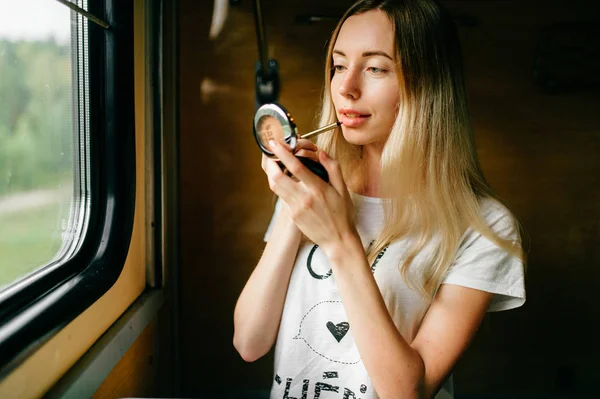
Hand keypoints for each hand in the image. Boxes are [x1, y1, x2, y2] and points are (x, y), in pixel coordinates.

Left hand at [264, 139, 357, 254]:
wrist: (338, 240)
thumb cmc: (343, 214)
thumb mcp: (343, 189)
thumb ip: (333, 168)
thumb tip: (321, 153)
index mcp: (317, 189)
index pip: (296, 167)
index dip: (283, 153)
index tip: (275, 143)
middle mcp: (304, 198)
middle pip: (277, 177)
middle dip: (270, 163)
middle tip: (270, 155)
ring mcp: (295, 208)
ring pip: (275, 187)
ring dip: (272, 174)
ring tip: (275, 165)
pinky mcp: (292, 215)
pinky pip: (282, 197)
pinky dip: (280, 186)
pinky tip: (286, 181)